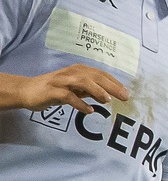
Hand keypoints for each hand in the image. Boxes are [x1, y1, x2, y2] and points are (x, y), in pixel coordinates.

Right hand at [0, 65, 127, 112]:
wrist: (26, 90)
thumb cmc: (54, 89)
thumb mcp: (75, 89)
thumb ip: (90, 90)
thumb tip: (110, 95)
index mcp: (78, 70)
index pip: (100, 74)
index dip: (115, 82)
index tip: (127, 93)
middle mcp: (71, 73)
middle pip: (94, 77)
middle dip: (111, 86)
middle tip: (124, 97)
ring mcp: (60, 81)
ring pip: (81, 82)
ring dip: (96, 90)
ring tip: (107, 101)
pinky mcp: (51, 91)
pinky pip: (67, 96)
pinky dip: (79, 103)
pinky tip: (89, 110)